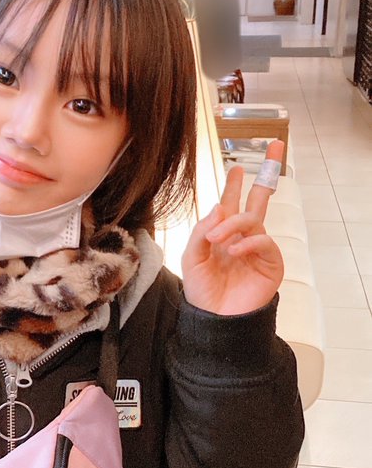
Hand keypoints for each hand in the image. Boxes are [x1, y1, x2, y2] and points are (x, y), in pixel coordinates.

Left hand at [181, 140, 284, 315]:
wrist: (214, 320)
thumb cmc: (202, 292)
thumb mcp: (192, 258)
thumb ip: (202, 231)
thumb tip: (218, 207)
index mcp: (223, 234)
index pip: (231, 204)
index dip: (234, 185)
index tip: (237, 166)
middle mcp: (243, 237)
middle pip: (259, 200)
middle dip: (267, 173)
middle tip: (276, 147)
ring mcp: (258, 248)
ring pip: (252, 220)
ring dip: (233, 224)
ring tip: (217, 239)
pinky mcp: (271, 263)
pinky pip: (263, 240)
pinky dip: (247, 242)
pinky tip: (234, 251)